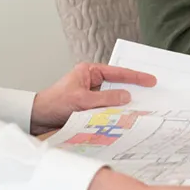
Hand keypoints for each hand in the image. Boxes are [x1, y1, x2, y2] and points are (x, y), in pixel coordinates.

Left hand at [30, 63, 155, 134]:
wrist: (38, 117)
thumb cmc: (54, 103)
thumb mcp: (82, 101)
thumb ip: (105, 99)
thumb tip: (125, 97)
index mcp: (89, 71)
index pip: (117, 72)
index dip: (135, 77)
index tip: (150, 80)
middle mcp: (91, 80)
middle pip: (118, 83)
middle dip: (133, 88)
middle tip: (151, 92)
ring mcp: (91, 94)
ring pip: (113, 97)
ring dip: (123, 103)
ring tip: (141, 107)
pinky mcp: (90, 106)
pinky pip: (107, 107)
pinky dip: (115, 112)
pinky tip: (124, 117)